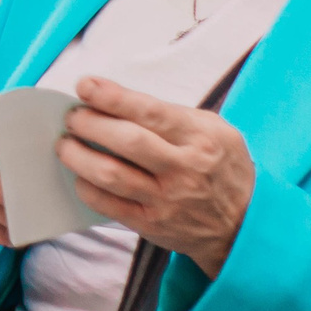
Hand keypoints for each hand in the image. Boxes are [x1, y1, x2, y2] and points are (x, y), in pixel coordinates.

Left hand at [59, 77, 257, 273]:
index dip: (112, 97)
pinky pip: (109, 206)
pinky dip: (87, 188)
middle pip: (127, 141)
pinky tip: (80, 175)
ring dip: (78, 156)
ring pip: (112, 175)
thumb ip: (170, 114)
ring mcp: (168, 200)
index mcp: (201, 137)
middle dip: (90, 123)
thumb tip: (114, 99)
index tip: (84, 85)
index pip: (150, 112)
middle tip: (72, 117)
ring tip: (65, 144)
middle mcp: (185, 169)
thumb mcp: (213, 130)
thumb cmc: (221, 167)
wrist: (245, 224)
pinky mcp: (153, 225)